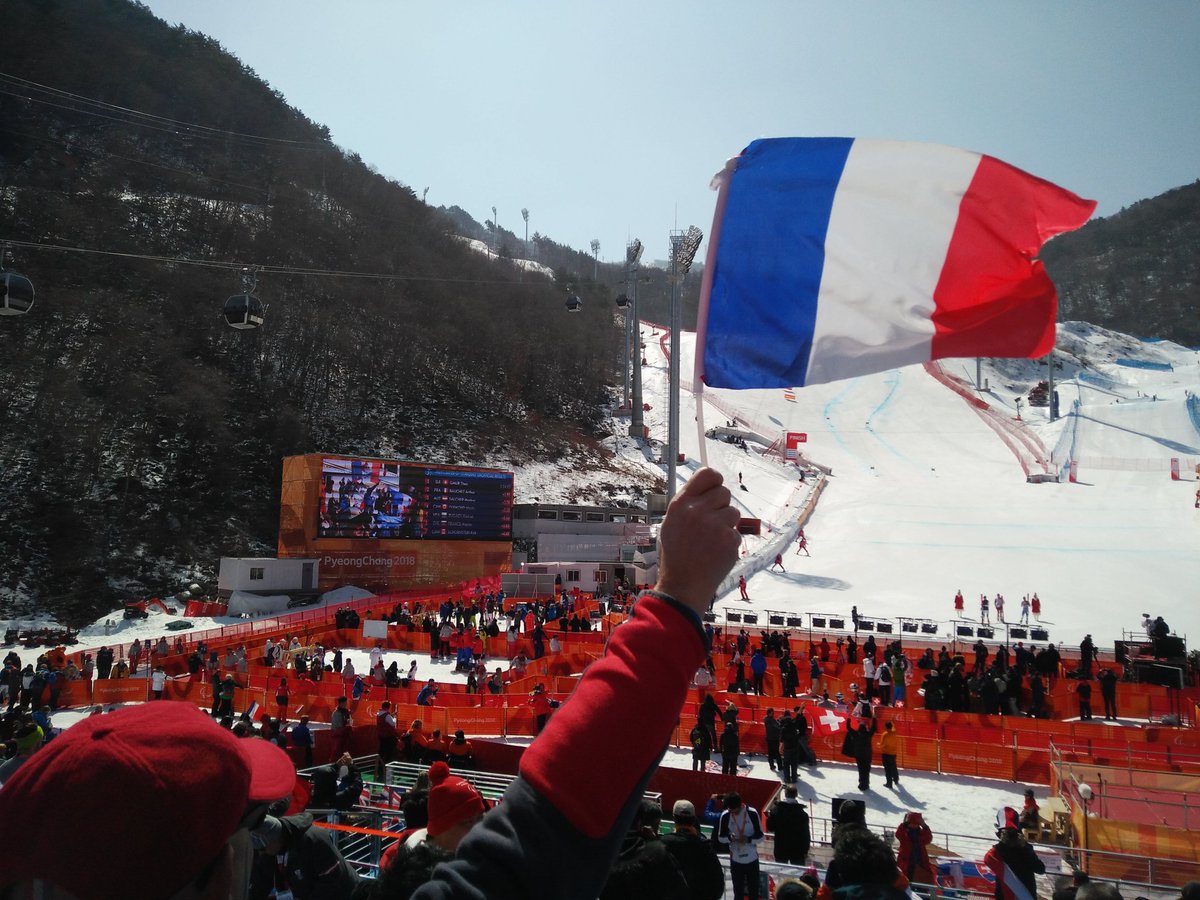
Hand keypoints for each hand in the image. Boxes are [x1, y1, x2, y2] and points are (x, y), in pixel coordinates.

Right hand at [656, 468, 741, 616]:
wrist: (683, 584)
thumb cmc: (677, 552)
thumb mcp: (672, 522)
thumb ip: (689, 502)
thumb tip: (709, 484)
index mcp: (681, 504)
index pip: (707, 474)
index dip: (714, 480)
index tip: (714, 488)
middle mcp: (698, 511)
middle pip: (724, 492)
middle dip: (720, 505)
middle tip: (710, 522)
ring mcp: (715, 526)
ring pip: (733, 512)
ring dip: (726, 524)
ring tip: (711, 539)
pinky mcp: (729, 541)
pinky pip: (735, 532)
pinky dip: (728, 541)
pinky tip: (715, 551)